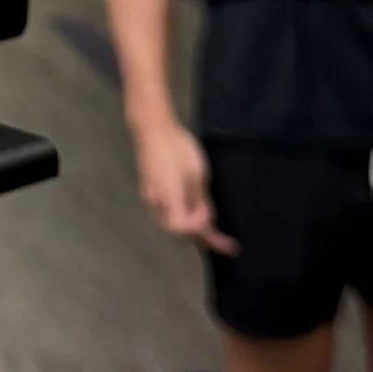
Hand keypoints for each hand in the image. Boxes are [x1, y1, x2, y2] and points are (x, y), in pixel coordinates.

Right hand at [134, 120, 236, 254]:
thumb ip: (201, 201)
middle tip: (223, 241)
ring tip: (212, 229)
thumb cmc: (178, 148)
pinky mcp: (149, 192)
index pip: (183, 230)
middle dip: (200, 237)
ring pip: (171, 224)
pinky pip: (167, 213)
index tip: (222, 237)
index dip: (203, 235)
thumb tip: (205, 220)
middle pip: (177, 232)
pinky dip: (182, 218)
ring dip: (191, 229)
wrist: (153, 129)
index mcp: (169, 199)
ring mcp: (150, 199)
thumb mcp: (197, 175)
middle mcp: (156, 204)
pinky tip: (194, 213)